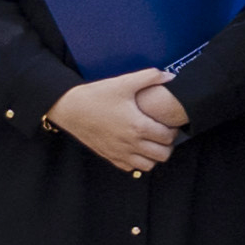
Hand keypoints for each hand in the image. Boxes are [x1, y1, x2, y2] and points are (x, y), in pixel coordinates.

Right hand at [45, 71, 186, 173]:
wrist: (69, 108)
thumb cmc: (97, 95)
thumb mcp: (124, 82)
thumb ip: (150, 77)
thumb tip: (171, 76)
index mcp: (138, 126)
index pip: (168, 137)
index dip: (174, 130)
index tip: (171, 122)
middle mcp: (130, 144)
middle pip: (162, 155)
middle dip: (168, 145)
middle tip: (165, 133)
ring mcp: (119, 153)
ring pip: (148, 166)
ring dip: (154, 155)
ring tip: (153, 141)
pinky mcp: (109, 156)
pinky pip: (130, 168)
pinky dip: (138, 161)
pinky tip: (137, 147)